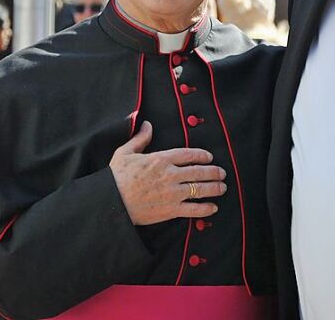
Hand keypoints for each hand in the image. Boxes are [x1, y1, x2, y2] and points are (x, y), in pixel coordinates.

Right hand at [109, 120, 226, 225]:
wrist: (112, 201)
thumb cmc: (116, 176)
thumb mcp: (125, 152)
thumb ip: (140, 138)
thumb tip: (147, 124)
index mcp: (161, 159)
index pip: (188, 154)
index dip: (202, 155)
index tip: (209, 157)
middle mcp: (170, 175)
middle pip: (198, 171)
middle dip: (213, 172)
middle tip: (222, 173)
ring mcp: (172, 193)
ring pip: (200, 189)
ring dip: (214, 188)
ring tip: (222, 187)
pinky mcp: (171, 210)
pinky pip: (194, 209)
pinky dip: (206, 208)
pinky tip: (213, 207)